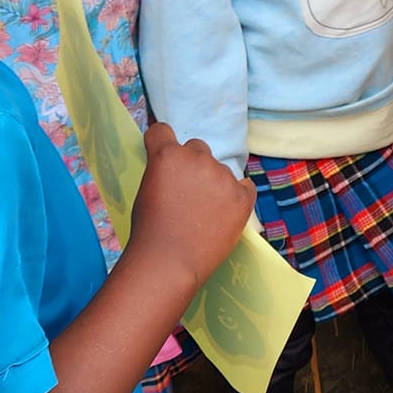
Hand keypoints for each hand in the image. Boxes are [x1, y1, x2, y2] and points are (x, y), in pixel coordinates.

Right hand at [129, 122, 256, 298]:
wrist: (170, 261)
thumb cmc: (150, 231)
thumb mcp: (146, 190)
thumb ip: (162, 172)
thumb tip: (173, 171)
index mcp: (167, 155)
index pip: (162, 131)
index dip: (161, 143)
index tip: (165, 157)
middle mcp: (197, 159)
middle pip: (197, 148)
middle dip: (192, 164)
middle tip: (188, 192)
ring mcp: (223, 177)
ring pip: (221, 169)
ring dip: (215, 182)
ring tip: (205, 212)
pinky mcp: (242, 197)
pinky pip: (246, 186)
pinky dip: (238, 195)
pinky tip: (226, 211)